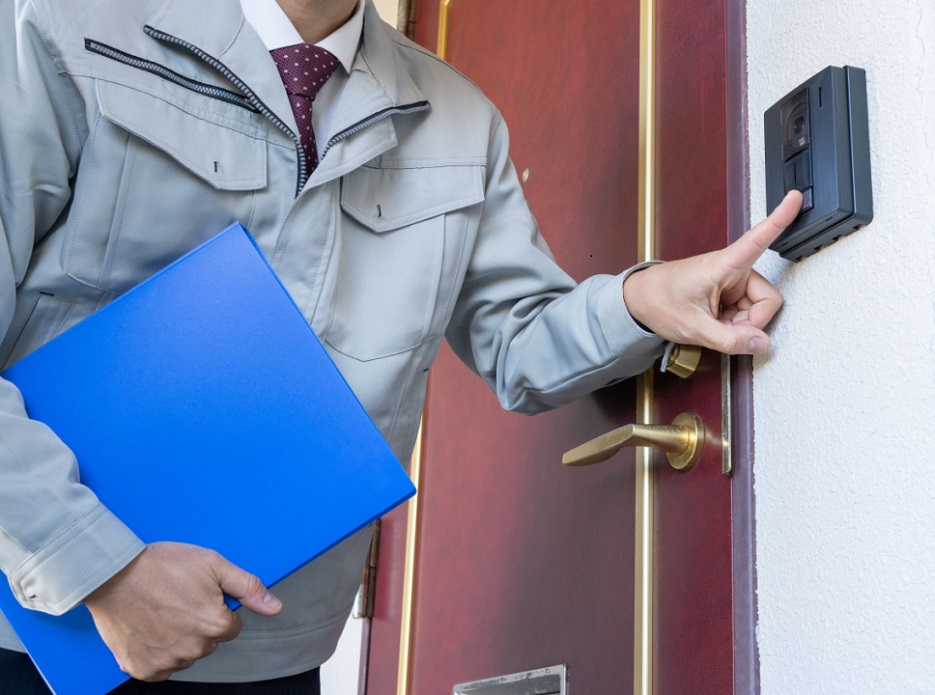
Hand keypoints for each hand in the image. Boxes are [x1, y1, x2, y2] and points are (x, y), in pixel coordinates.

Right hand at [84, 542, 282, 681]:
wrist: (112, 573)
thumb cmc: (162, 565)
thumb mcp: (213, 564)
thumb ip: (248, 588)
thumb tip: (275, 608)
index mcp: (214, 624)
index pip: (231, 627)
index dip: (217, 609)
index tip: (198, 595)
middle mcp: (193, 649)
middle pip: (209, 642)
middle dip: (199, 625)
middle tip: (177, 600)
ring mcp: (166, 662)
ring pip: (186, 656)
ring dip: (179, 640)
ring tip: (160, 612)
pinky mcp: (141, 669)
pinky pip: (161, 668)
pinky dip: (157, 653)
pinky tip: (149, 629)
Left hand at [623, 190, 801, 354]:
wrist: (637, 301)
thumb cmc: (658, 301)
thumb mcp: (692, 326)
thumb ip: (728, 339)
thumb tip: (760, 343)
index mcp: (722, 265)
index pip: (756, 239)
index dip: (779, 219)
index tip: (794, 197)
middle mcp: (730, 269)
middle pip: (766, 299)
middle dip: (750, 322)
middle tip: (724, 330)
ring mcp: (730, 281)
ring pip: (756, 309)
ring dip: (739, 325)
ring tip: (713, 325)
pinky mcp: (727, 292)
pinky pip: (744, 312)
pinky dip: (732, 324)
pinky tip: (714, 324)